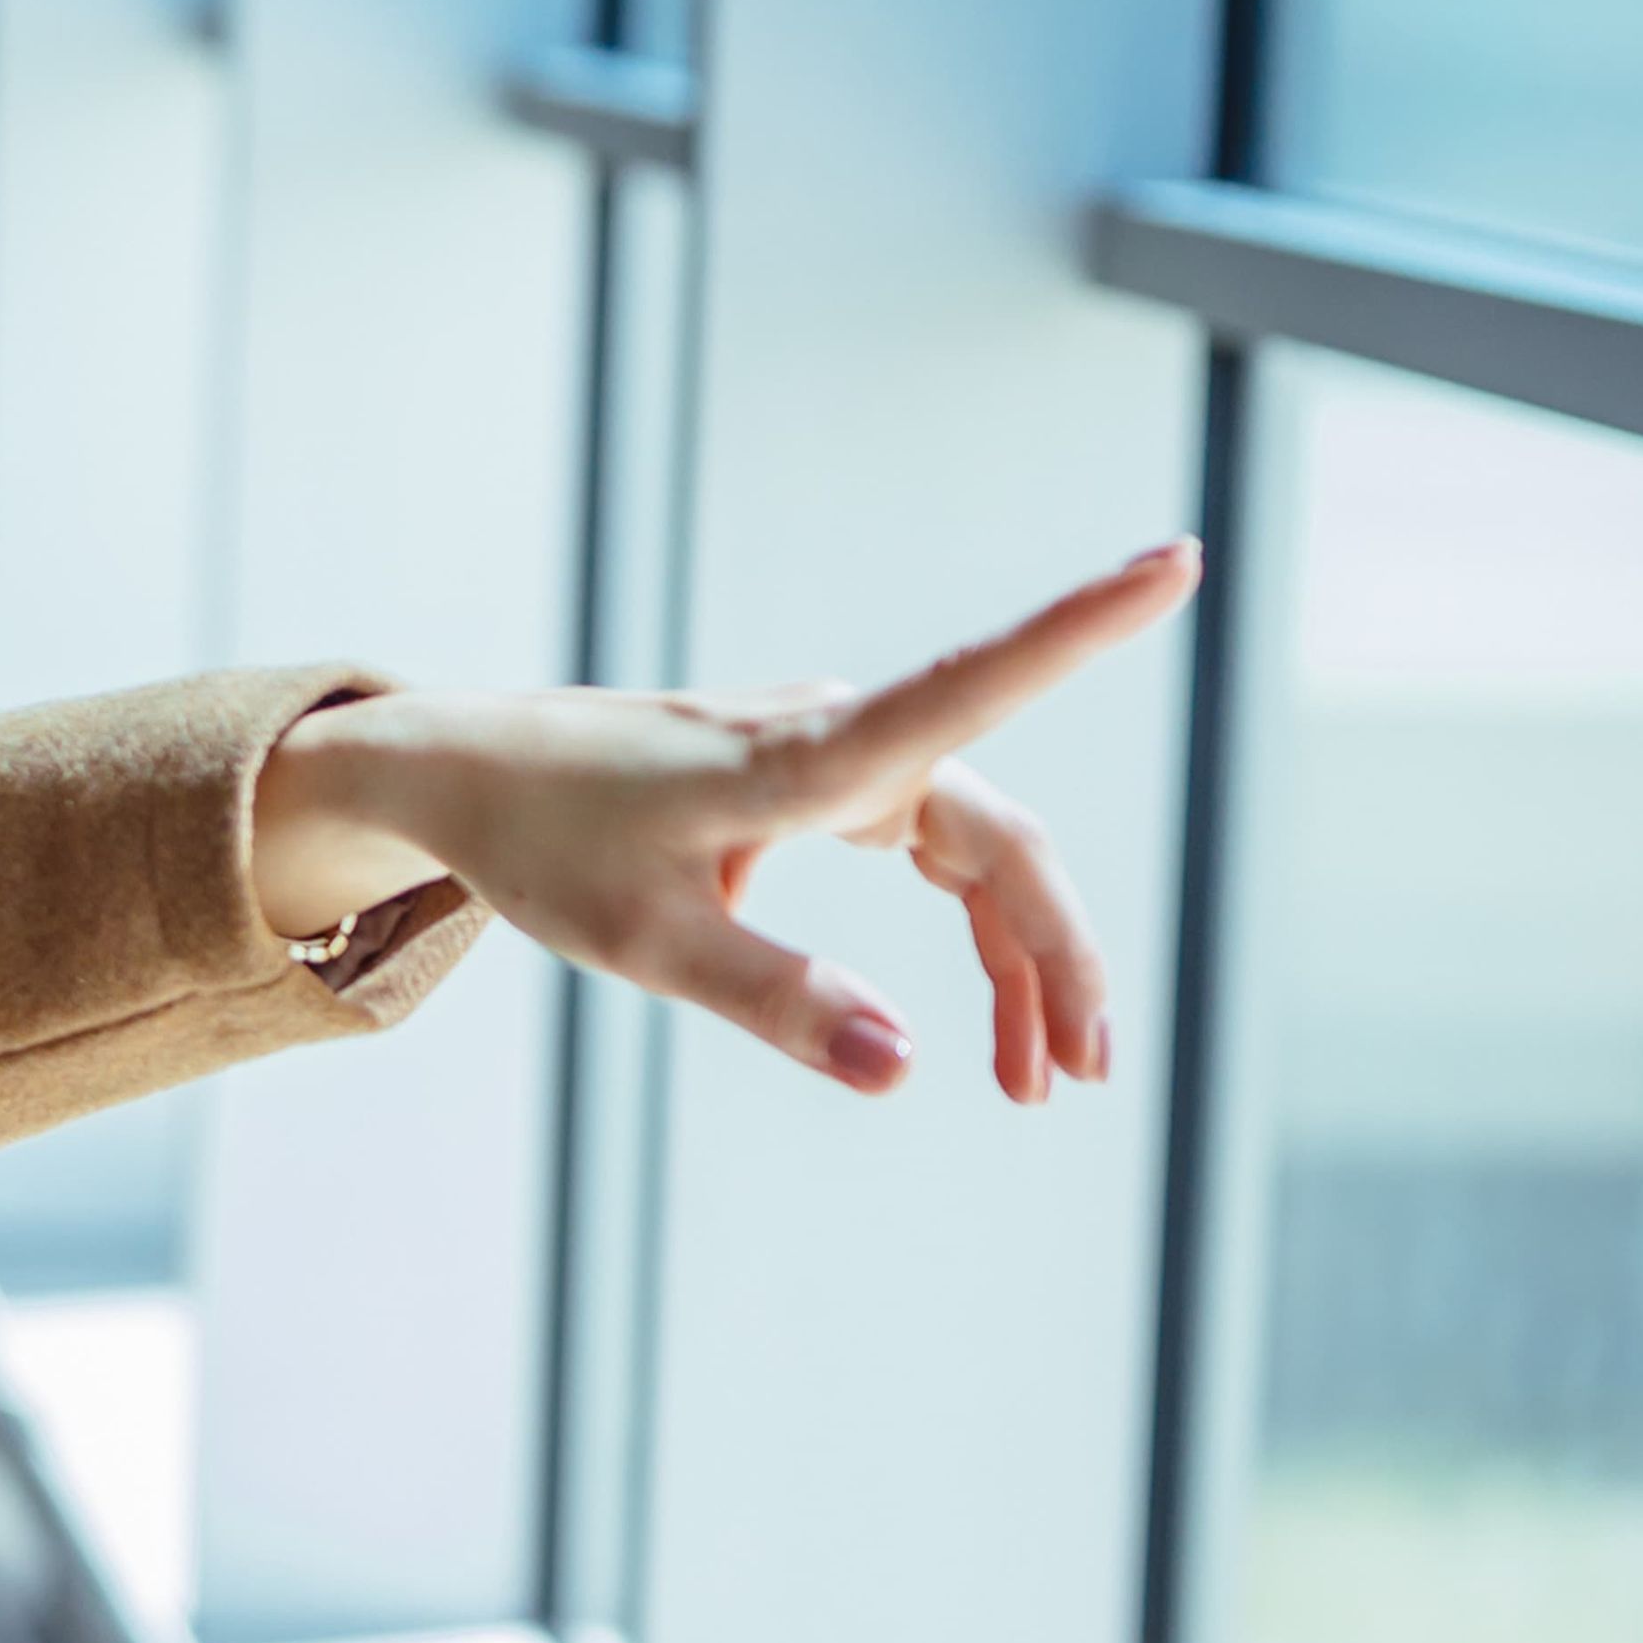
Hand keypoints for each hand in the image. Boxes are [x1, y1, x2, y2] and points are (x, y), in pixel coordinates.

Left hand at [251, 539, 1200, 1103]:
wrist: (465, 773)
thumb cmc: (543, 844)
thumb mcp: (643, 942)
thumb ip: (773, 1001)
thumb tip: (905, 1069)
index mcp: (803, 754)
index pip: (971, 683)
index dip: (1081, 626)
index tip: (1177, 561)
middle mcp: (840, 735)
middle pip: (1003, 839)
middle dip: (1059, 955)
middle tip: (1083, 1079)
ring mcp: (838, 753)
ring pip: (981, 854)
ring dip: (1024, 961)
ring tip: (1038, 1080)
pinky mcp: (821, 779)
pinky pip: (937, 854)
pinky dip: (974, 936)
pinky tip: (986, 1030)